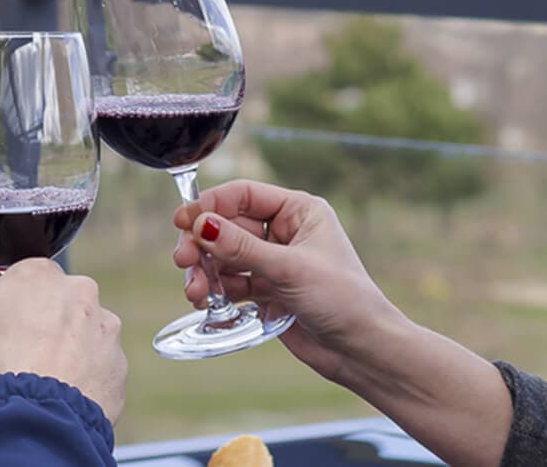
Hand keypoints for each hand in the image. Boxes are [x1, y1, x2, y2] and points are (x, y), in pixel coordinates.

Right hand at [0, 259, 127, 421]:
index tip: (7, 321)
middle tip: (26, 354)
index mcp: (39, 276)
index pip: (27, 278)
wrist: (33, 420)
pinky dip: (88, 377)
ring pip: (87, 332)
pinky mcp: (120, 363)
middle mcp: (79, 293)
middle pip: (63, 302)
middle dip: (50, 323)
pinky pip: (101, 365)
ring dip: (73, 349)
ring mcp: (105, 328)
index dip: (15, 303)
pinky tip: (65, 395)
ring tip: (47, 380)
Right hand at [176, 182, 512, 465]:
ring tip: (197, 293)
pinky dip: (217, 290)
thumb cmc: (343, 300)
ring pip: (226, 257)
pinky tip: (207, 302)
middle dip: (204, 244)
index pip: (245, 196)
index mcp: (300, 212)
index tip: (184, 221)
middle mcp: (286, 232)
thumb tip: (201, 225)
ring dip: (207, 271)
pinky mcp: (268, 291)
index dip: (212, 205)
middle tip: (184, 261)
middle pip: (229, 226)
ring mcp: (275, 262)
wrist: (362, 350)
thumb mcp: (290, 269)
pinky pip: (233, 283)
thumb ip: (242, 248)